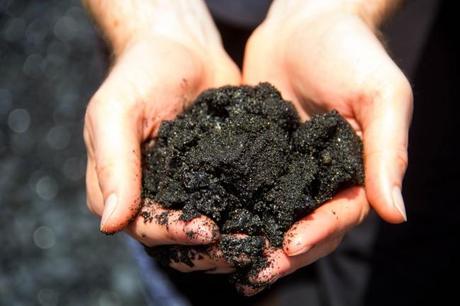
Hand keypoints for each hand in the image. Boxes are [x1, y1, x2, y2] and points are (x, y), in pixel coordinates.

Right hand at [83, 0, 238, 270]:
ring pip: (209, 233)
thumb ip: (113, 163)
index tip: (208, 231)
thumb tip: (111, 223)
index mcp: (121, 189)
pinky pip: (230, 207)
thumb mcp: (116, 111)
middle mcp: (154, 197)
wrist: (183, 49)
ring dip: (234, 241)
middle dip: (212, 247)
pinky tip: (272, 221)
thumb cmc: (143, 73)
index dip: (174, 234)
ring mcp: (188, 190)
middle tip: (247, 244)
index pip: (145, 227)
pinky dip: (249, 217)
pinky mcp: (218, 180)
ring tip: (264, 241)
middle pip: (179, 240)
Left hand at [241, 2, 411, 293]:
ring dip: (256, 238)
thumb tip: (397, 215)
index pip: (341, 213)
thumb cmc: (350, 52)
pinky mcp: (258, 154)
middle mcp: (322, 175)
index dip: (318, 233)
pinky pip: (248, 186)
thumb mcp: (380, 95)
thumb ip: (388, 152)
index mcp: (356, 168)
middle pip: (306, 224)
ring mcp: (288, 166)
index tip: (289, 247)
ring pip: (275, 213)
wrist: (306, 22)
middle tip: (255, 269)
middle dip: (283, 250)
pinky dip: (234, 207)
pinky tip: (213, 221)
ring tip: (229, 259)